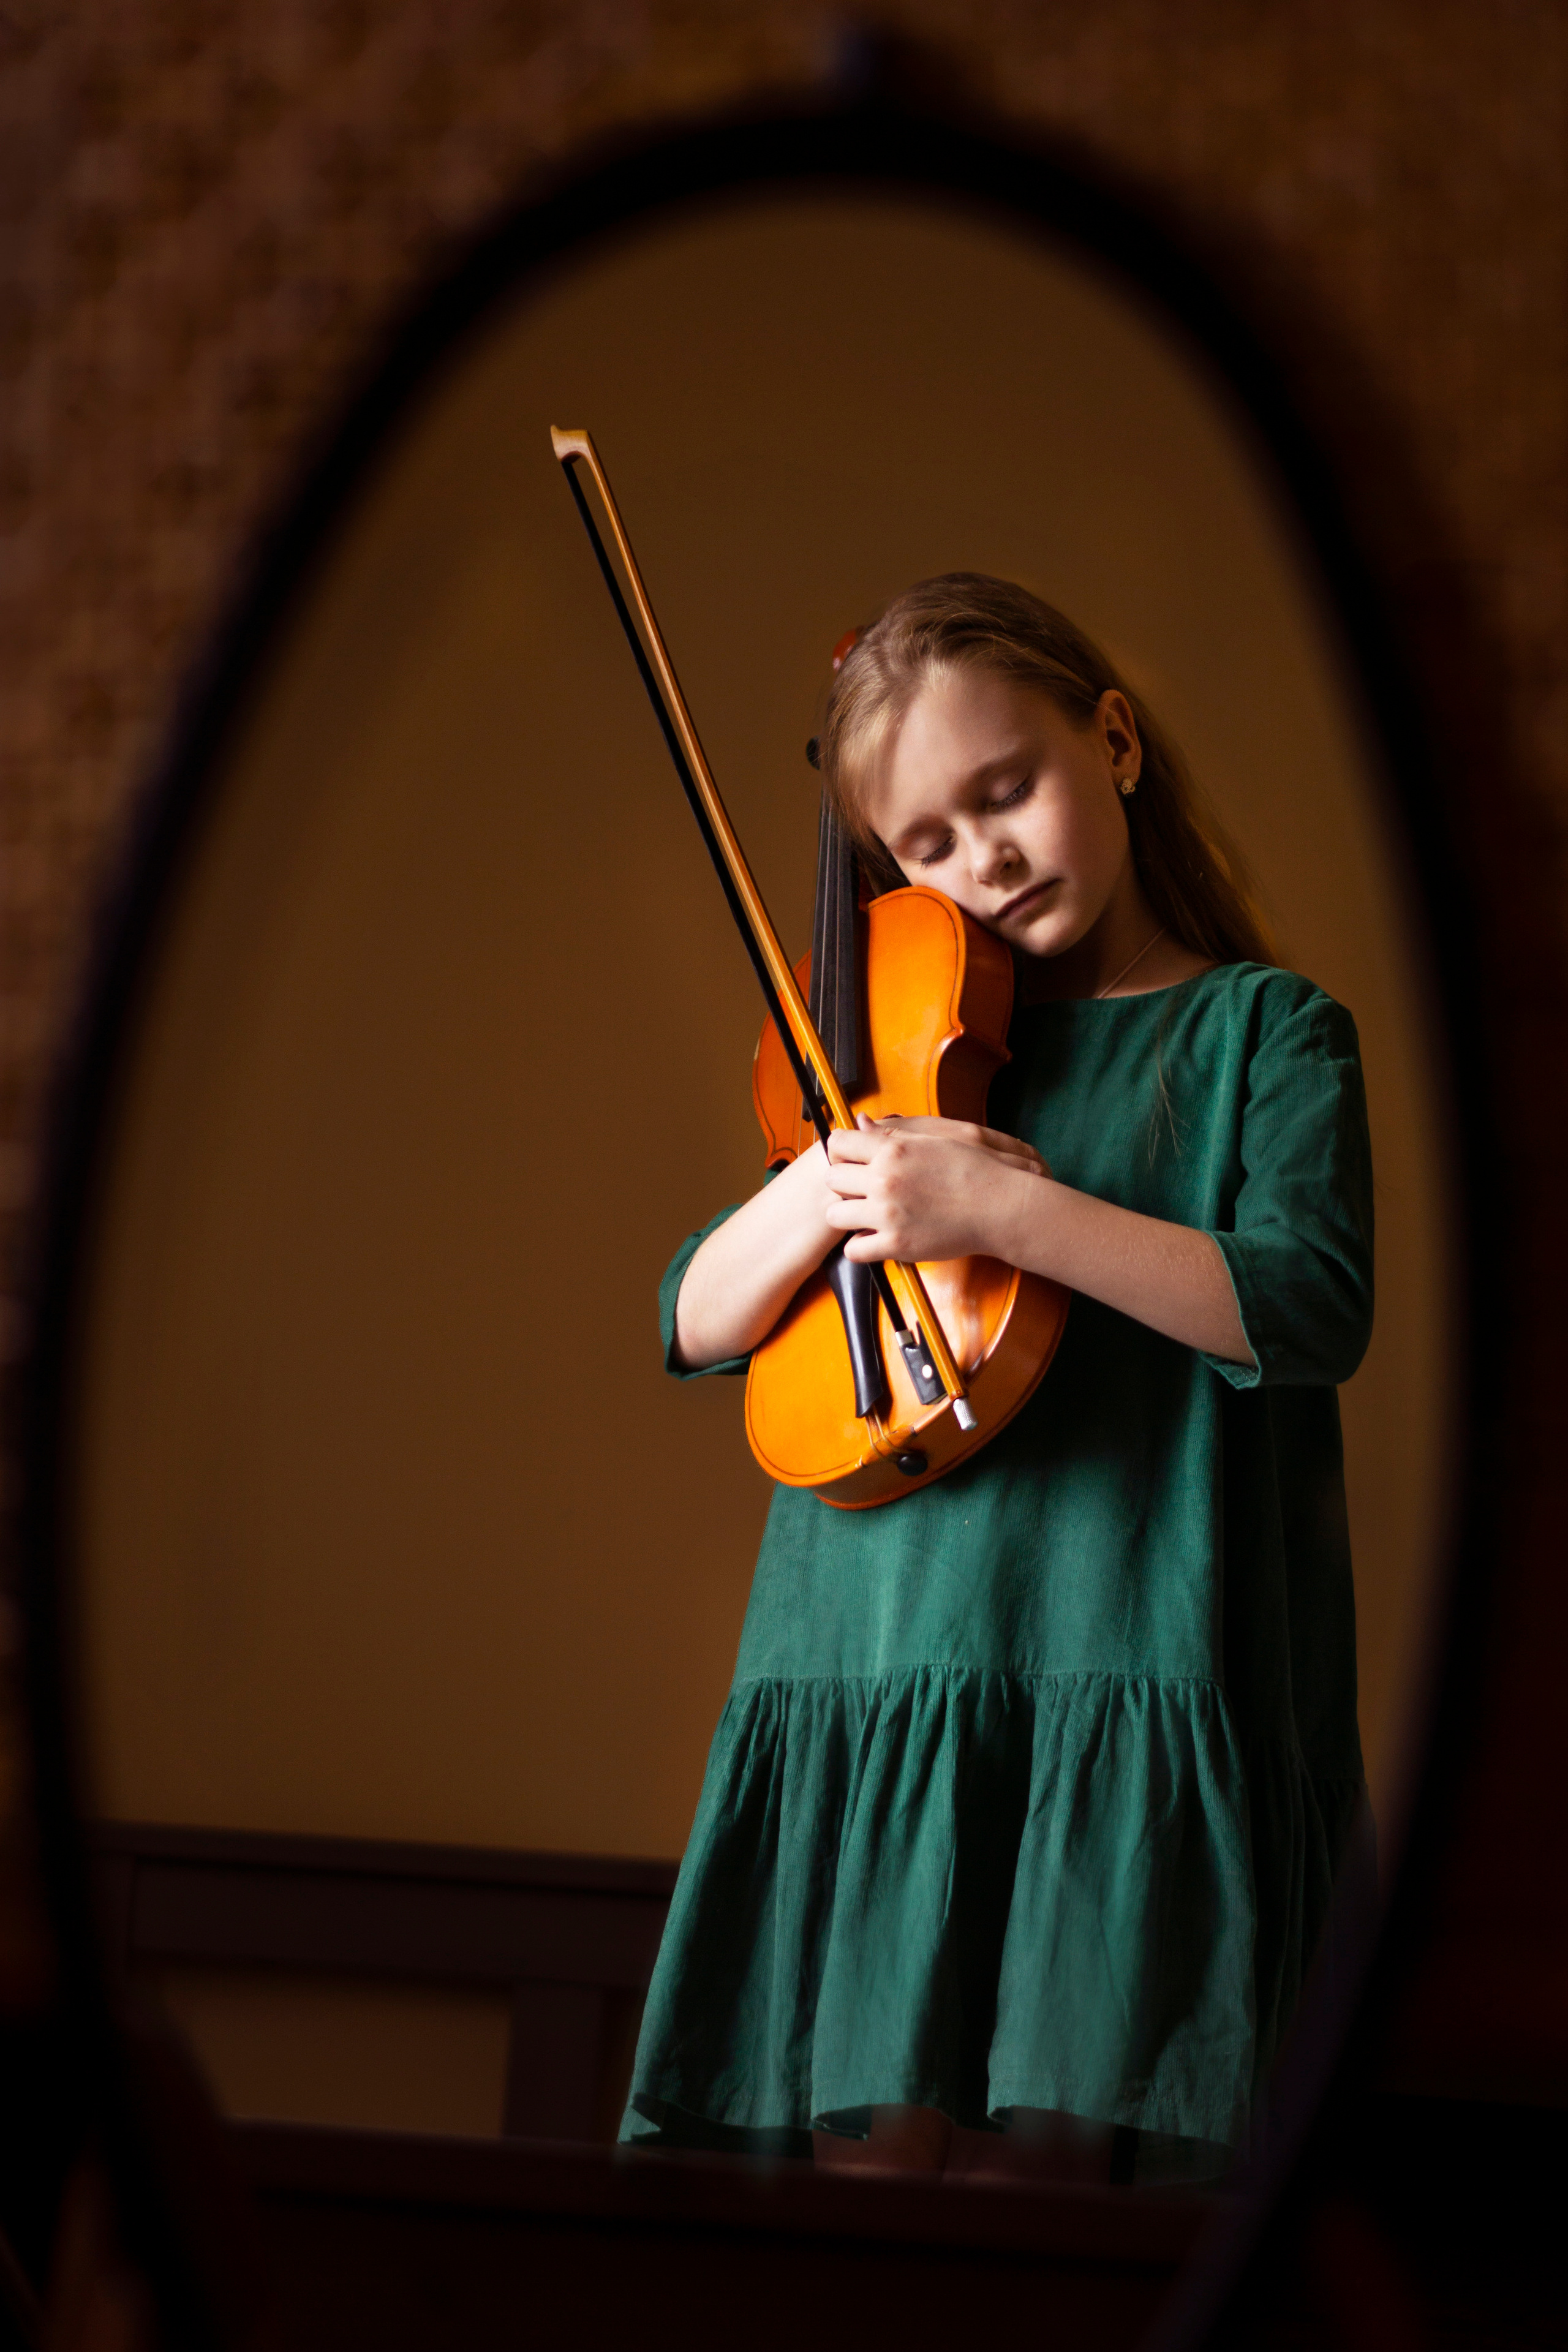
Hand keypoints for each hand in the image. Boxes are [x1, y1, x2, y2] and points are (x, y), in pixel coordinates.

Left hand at [823, 1115, 1048, 1263]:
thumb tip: (859, 1122)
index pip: (838, 1143)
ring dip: (847, 1215)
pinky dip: (860, 1246)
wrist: (998, 1207)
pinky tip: (874, 1238)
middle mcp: (885, 1179)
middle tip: (860, 1191)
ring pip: (835, 1215)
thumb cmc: (972, 1171)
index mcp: (893, 1149)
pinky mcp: (896, 1245)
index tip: (851, 1161)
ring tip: (865, 1215)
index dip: (841, 1152)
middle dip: (843, 1184)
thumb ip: (891, 1133)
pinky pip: (853, 1250)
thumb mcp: (933, 1139)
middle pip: (832, 1178)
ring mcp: (888, 1214)